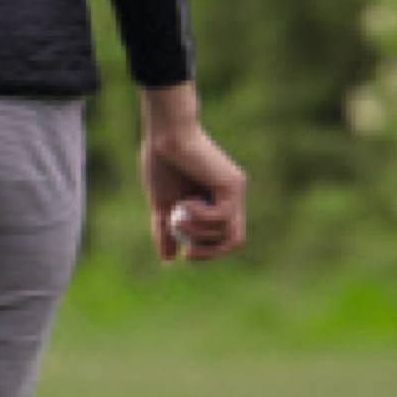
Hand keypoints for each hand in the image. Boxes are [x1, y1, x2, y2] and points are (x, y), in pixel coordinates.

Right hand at [140, 83, 246, 261]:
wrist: (166, 136)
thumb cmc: (162, 164)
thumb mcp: (163, 205)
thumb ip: (167, 231)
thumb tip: (169, 259)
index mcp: (216, 201)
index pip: (224, 237)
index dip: (209, 251)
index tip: (185, 252)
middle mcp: (231, 196)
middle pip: (234, 239)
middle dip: (210, 251)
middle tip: (188, 251)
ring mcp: (234, 190)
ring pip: (227, 230)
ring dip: (199, 230)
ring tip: (178, 216)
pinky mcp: (233, 184)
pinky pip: (223, 215)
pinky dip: (201, 216)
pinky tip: (185, 202)